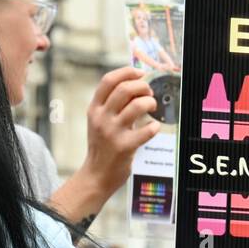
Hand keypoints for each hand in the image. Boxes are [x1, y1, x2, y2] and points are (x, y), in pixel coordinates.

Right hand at [79, 66, 160, 200]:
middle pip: (124, 89)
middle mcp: (101, 118)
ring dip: (150, 103)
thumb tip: (135, 84)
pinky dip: (154, 127)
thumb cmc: (102, 146)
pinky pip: (147, 130)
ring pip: (137, 106)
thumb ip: (111, 105)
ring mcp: (112, 132)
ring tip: (152, 108)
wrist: (96, 175)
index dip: (127, 72)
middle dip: (142, 87)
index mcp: (94, 109)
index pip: (108, 80)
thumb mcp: (98, 122)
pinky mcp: (124, 147)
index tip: (140, 74)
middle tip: (149, 94)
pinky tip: (153, 129)